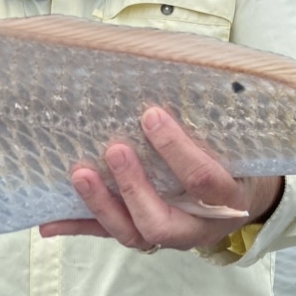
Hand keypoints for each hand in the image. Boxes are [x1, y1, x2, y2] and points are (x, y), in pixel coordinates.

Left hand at [40, 107, 282, 251]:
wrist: (246, 200)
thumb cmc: (239, 160)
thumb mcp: (240, 141)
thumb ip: (211, 115)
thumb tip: (175, 60)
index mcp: (228, 198)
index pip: (203, 181)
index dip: (177, 150)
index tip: (151, 116)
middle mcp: (197, 226)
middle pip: (161, 222)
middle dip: (134, 187)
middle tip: (114, 149)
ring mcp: (169, 235)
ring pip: (132, 234)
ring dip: (101, 205)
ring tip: (79, 175)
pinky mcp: (144, 235)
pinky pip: (108, 236)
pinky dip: (78, 228)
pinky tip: (49, 223)